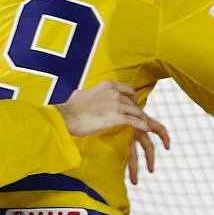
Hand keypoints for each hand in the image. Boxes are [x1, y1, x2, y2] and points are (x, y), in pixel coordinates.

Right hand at [56, 81, 170, 183]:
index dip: (132, 97)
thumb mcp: (80, 95)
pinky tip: (146, 128)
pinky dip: (142, 125)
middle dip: (137, 109)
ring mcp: (116, 104)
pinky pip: (134, 121)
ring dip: (141, 118)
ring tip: (145, 125)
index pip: (127, 89)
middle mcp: (114, 93)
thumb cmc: (70, 109)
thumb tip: (82, 94)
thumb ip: (87, 93)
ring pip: (136, 111)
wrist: (66, 117)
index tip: (132, 102)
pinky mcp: (116, 117)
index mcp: (107, 85)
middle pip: (133, 101)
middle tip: (138, 116)